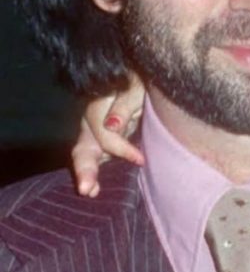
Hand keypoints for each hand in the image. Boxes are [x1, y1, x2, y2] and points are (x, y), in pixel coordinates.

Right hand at [71, 73, 145, 196]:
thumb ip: (123, 105)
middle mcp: (91, 120)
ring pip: (84, 153)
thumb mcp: (136, 87)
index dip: (121, 147)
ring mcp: (93, 130)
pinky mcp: (101, 140)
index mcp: (98, 104)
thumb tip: (111, 126)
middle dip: (85, 168)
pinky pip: (94, 157)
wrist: (143, 80)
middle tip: (87, 189)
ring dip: (85, 173)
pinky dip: (92, 171)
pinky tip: (93, 189)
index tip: (140, 159)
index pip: (104, 132)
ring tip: (89, 191)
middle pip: (83, 145)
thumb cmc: (140, 82)